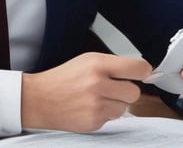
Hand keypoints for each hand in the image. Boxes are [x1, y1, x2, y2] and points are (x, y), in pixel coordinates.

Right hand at [21, 52, 151, 131]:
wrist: (39, 99)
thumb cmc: (63, 79)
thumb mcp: (87, 61)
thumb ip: (112, 64)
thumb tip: (139, 70)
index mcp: (98, 64)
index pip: (137, 68)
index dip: (143, 71)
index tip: (143, 73)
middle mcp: (98, 83)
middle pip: (134, 92)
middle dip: (126, 91)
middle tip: (114, 88)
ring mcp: (96, 104)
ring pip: (124, 107)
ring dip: (115, 104)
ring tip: (97, 99)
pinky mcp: (94, 121)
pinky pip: (112, 118)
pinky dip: (104, 114)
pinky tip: (90, 108)